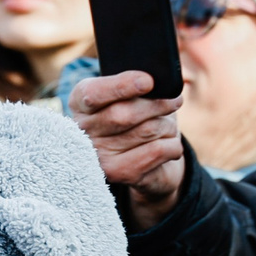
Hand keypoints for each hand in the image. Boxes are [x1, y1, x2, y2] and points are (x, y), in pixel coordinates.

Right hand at [69, 71, 186, 229]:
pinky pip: (158, 151)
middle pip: (124, 114)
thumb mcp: (132, 93)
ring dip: (167, 125)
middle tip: (175, 100)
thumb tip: (157, 84)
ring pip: (146, 130)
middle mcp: (83, 131)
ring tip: (166, 127)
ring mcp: (98, 156)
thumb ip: (138, 84)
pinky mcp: (118, 173)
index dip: (121, 86)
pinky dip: (173, 145)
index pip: (92, 94)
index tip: (148, 81)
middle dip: (157, 104)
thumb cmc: (137, 116)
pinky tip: (168, 146)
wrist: (142, 160)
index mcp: (80, 103)